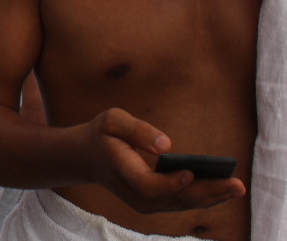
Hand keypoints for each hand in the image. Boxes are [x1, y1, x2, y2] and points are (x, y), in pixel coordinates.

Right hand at [82, 108, 244, 213]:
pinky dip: (203, 197)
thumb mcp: (111, 120)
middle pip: (172, 199)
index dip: (169, 182)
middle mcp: (134, 194)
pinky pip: (181, 202)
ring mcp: (144, 202)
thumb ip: (136, 129)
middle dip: (206, 193)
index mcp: (120, 171)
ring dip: (211, 197)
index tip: (190, 172)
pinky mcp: (154, 203)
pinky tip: (223, 189)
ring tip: (236, 187)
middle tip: (236, 185)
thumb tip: (166, 145)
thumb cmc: (103, 134)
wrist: (88, 158)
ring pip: (180, 204)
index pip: (147, 185)